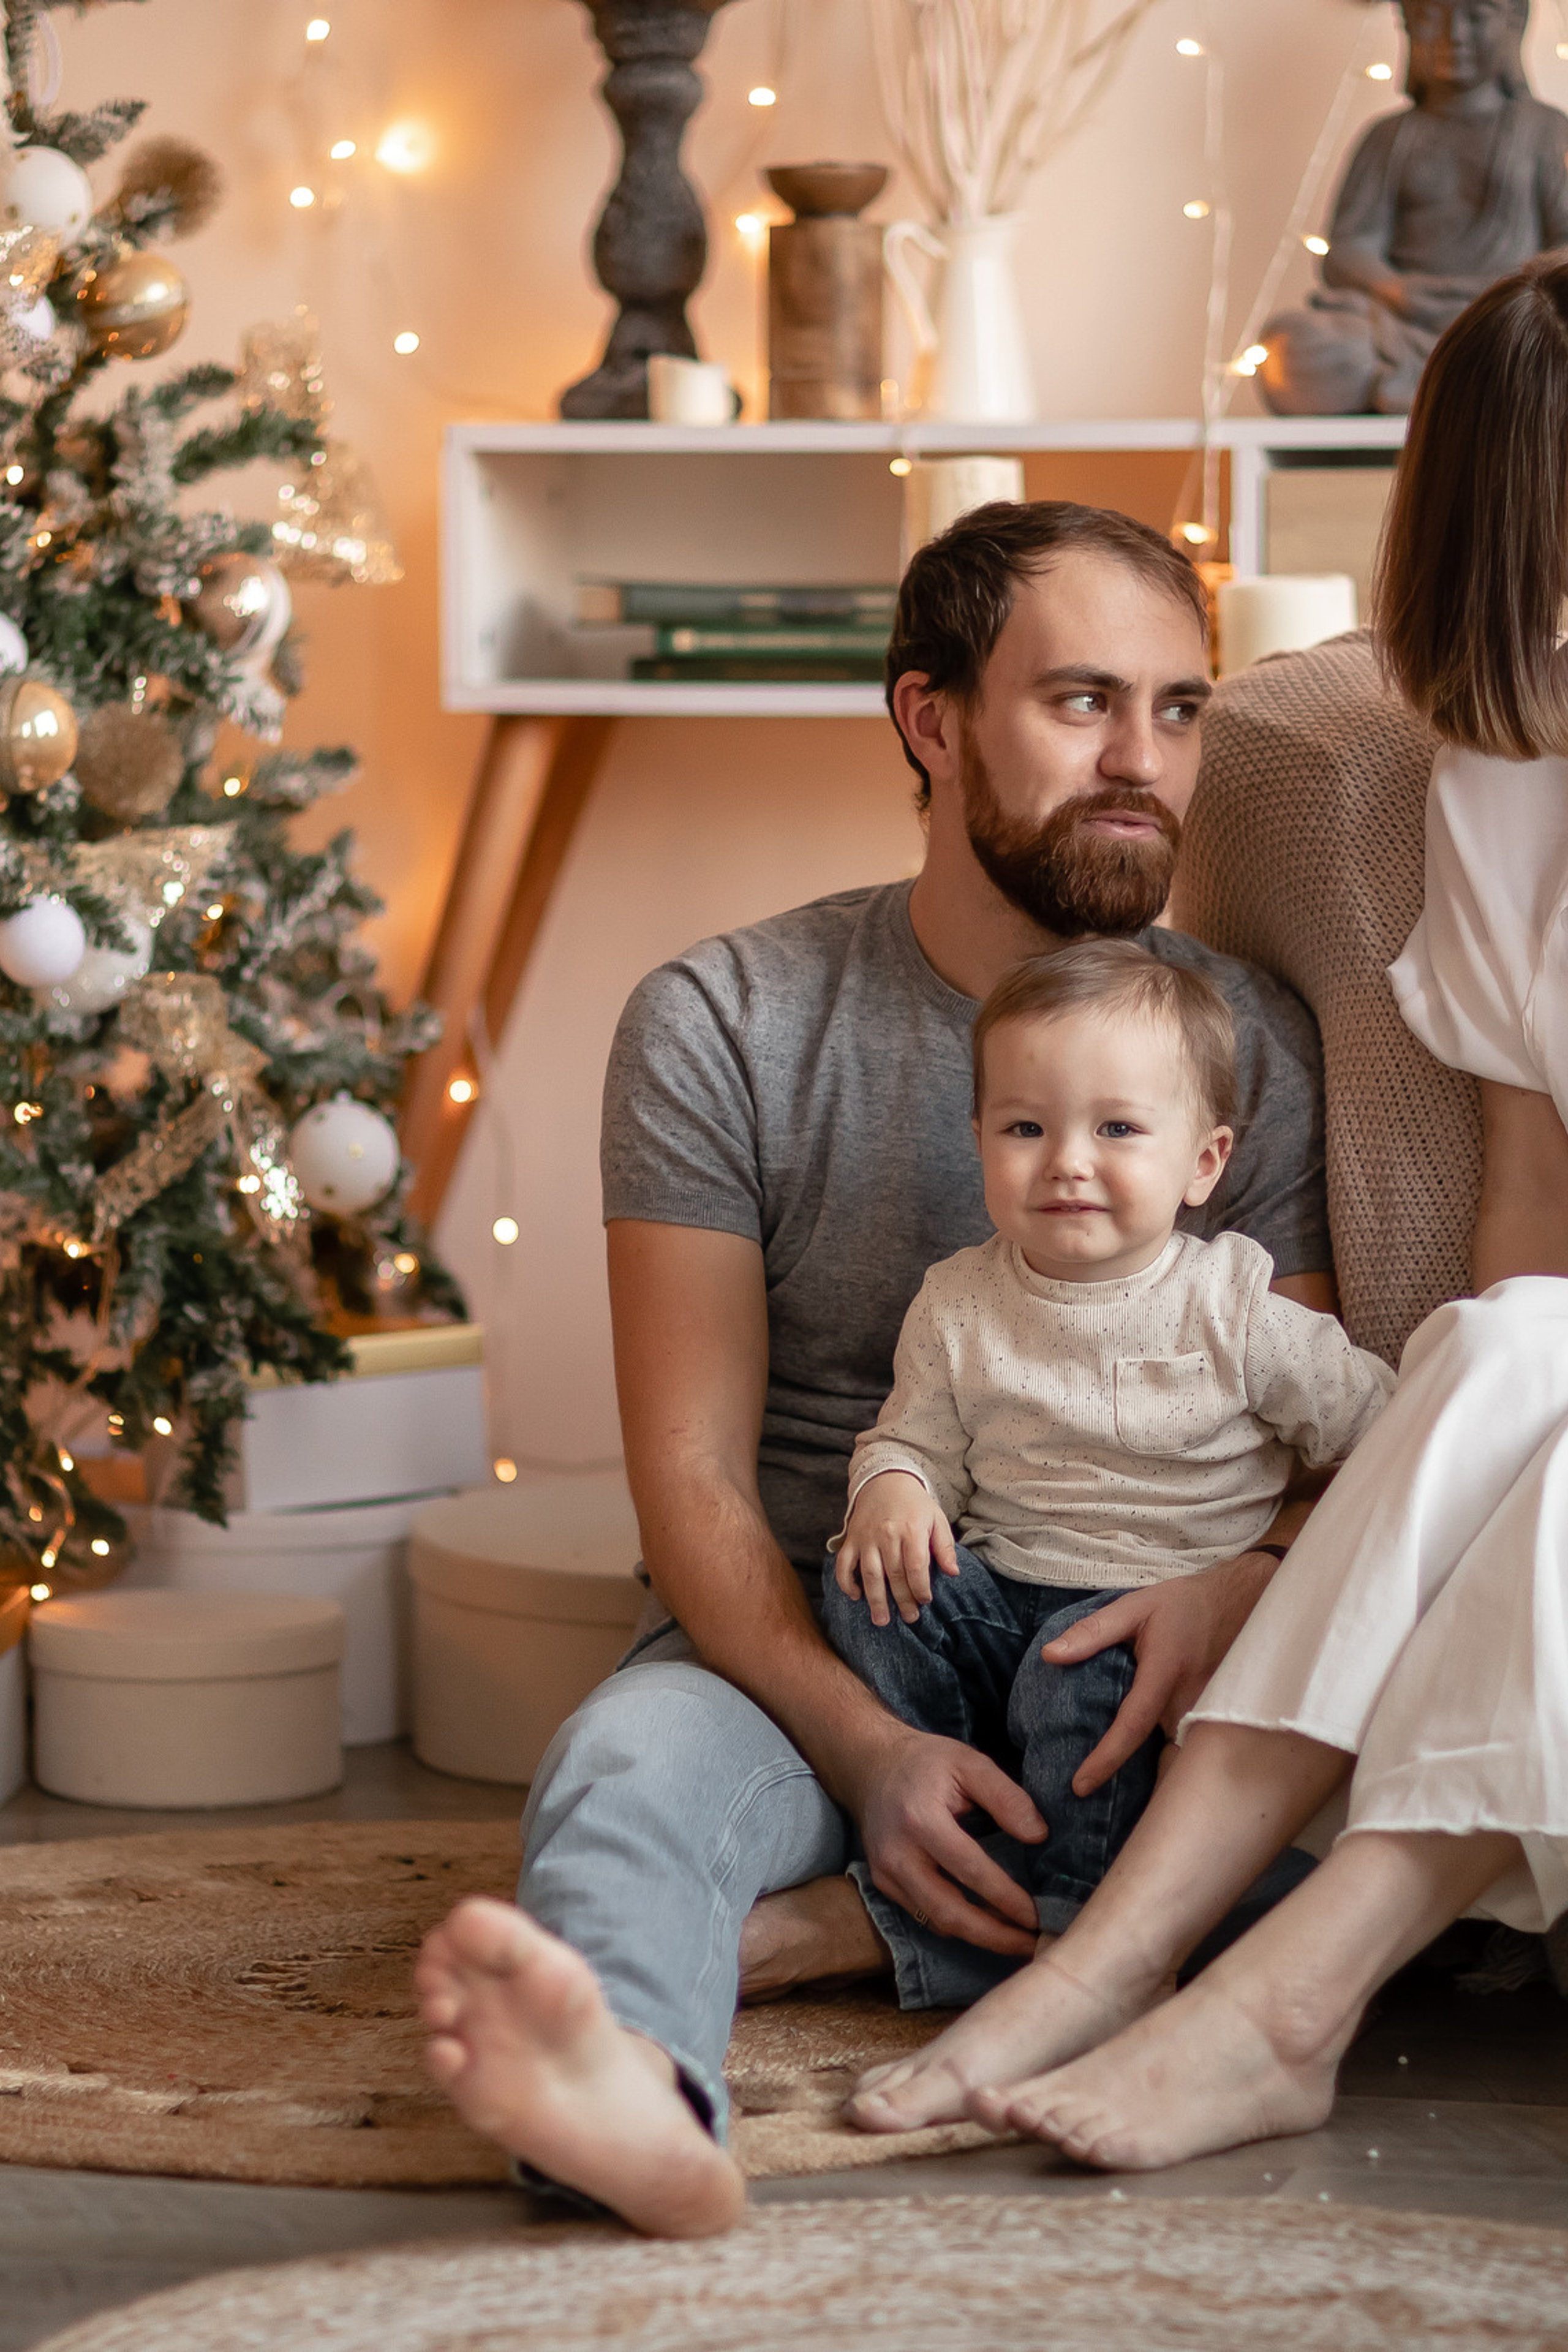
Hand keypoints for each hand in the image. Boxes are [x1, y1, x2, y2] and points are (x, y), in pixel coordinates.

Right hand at [836, 1471, 957, 1626]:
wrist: (884, 1479)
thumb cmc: (914, 1504)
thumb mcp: (936, 1519)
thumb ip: (944, 1546)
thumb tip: (953, 1573)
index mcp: (911, 1529)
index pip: (916, 1566)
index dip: (920, 1588)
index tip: (925, 1602)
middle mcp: (887, 1534)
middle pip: (894, 1574)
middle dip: (902, 1600)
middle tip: (909, 1619)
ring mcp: (866, 1537)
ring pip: (869, 1573)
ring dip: (874, 1599)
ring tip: (881, 1620)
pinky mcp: (851, 1539)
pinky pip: (844, 1563)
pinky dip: (846, 1581)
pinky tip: (855, 1596)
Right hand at [845, 1719, 1046, 1954]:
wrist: (870, 1766)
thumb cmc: (926, 1763)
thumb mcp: (969, 1763)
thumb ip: (1006, 1796)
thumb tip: (1038, 1836)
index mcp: (920, 1820)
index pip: (970, 1870)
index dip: (1006, 1898)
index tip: (1039, 1915)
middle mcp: (898, 1854)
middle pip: (949, 1911)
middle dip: (994, 1935)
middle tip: (1033, 1945)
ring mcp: (886, 1873)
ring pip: (936, 1921)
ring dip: (979, 1937)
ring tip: (1016, 1941)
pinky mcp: (883, 1884)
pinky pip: (924, 1915)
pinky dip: (956, 1925)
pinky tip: (985, 1925)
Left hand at [1041, 1550, 1277, 1797]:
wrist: (1241, 1604)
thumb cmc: (1185, 1604)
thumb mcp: (1135, 1606)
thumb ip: (1093, 1632)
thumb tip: (1050, 1655)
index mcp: (1164, 1674)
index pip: (1132, 1726)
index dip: (1106, 1759)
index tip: (1080, 1786)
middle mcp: (1189, 1702)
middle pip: (1153, 1750)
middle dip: (1127, 1775)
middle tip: (1089, 1793)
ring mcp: (1208, 1715)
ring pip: (1173, 1753)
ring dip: (1149, 1768)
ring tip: (1115, 1791)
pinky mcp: (1216, 1719)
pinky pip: (1188, 1746)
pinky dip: (1168, 1759)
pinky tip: (1149, 1768)